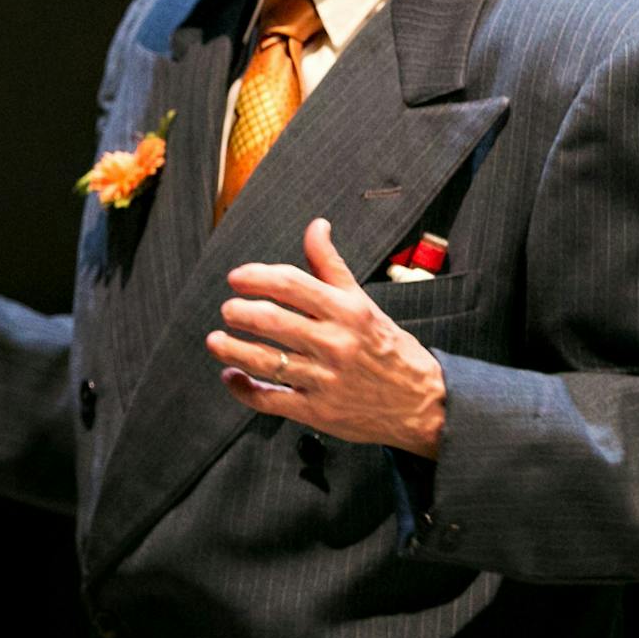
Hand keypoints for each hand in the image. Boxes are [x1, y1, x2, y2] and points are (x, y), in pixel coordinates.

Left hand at [204, 217, 447, 456]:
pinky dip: (245, 389)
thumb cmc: (387, 347)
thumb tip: (316, 226)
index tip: (236, 277)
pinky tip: (231, 377)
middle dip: (241, 312)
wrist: (423, 405)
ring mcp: (325, 380)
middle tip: (227, 309)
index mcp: (347, 311)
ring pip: (267, 361)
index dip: (257, 277)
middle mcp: (335, 344)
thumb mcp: (364, 303)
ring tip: (215, 341)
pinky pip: (271, 400)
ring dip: (233, 350)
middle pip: (274, 322)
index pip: (292, 284)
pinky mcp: (317, 411)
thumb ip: (331, 266)